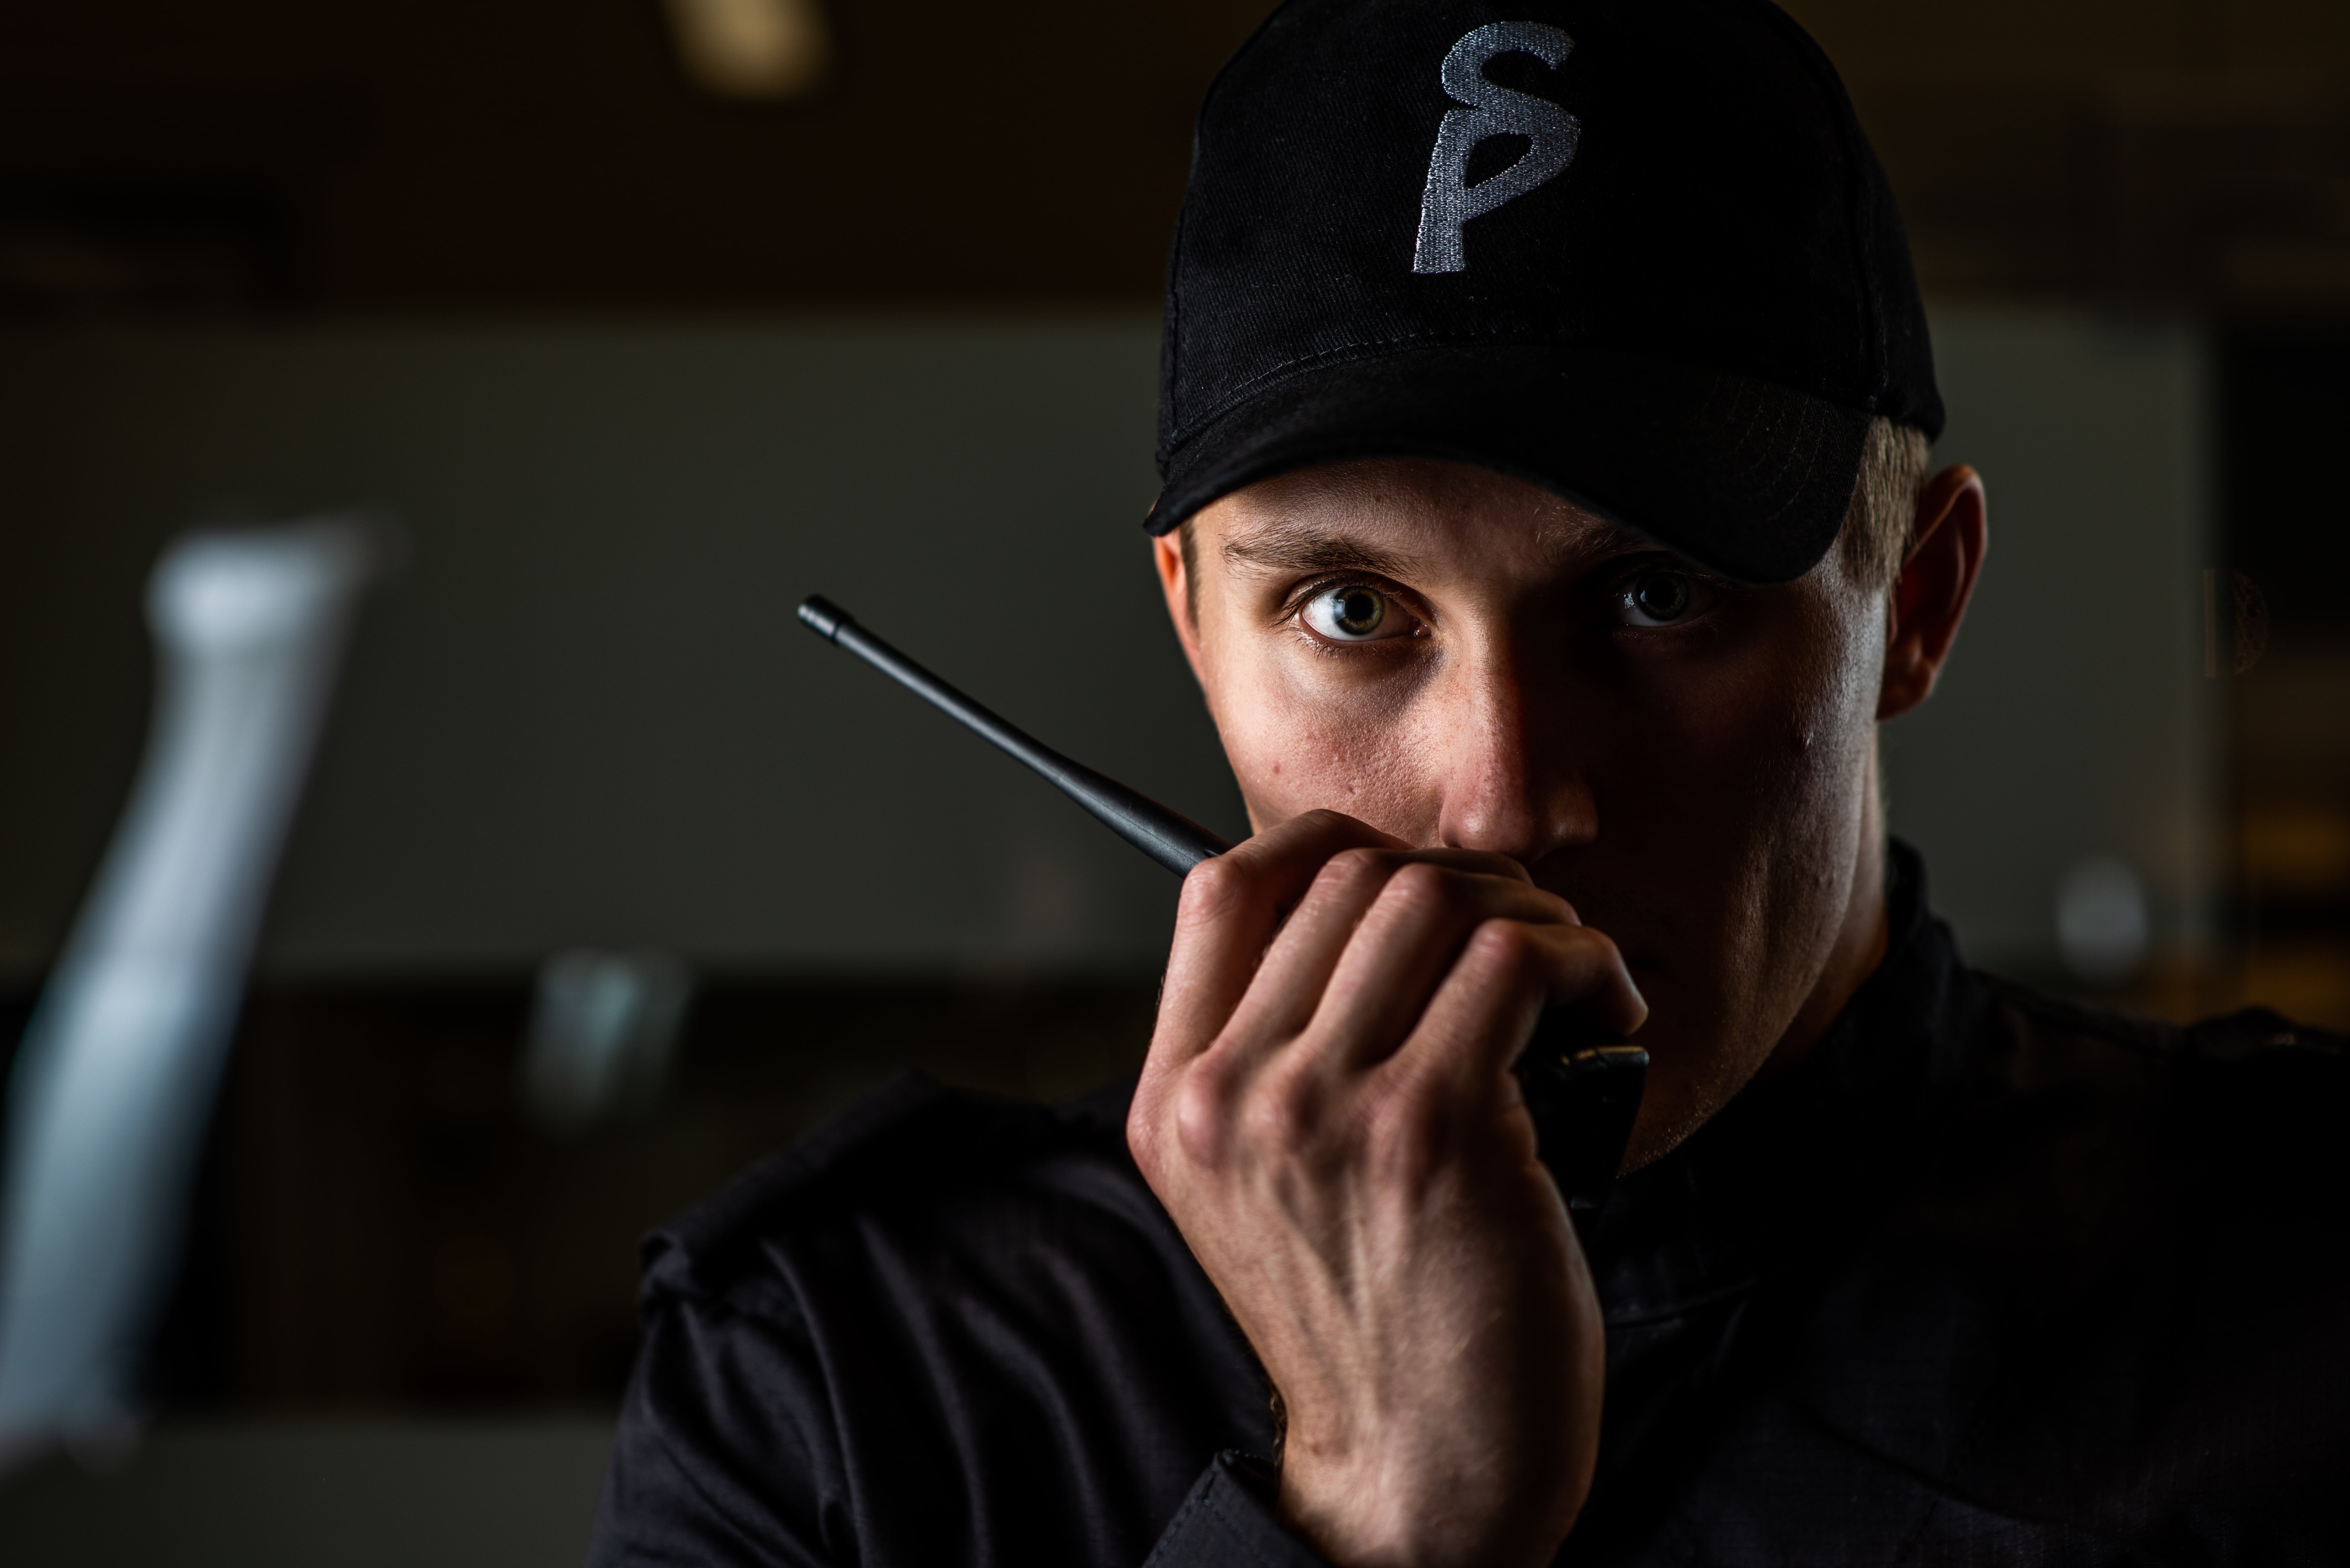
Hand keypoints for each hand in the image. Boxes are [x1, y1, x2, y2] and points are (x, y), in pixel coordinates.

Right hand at [1127, 811, 1646, 1567]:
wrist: (1420, 1476)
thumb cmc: (1374, 1322)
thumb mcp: (1266, 1187)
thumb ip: (1276, 1057)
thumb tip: (1374, 911)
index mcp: (1174, 1100)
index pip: (1221, 885)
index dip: (1331, 848)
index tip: (1418, 886)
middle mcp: (1227, 1096)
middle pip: (1347, 875)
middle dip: (1464, 883)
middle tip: (1530, 945)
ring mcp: (1320, 1111)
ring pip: (1435, 900)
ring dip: (1537, 919)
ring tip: (1577, 984)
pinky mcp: (1432, 1132)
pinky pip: (1519, 966)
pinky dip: (1587, 970)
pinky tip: (1611, 1023)